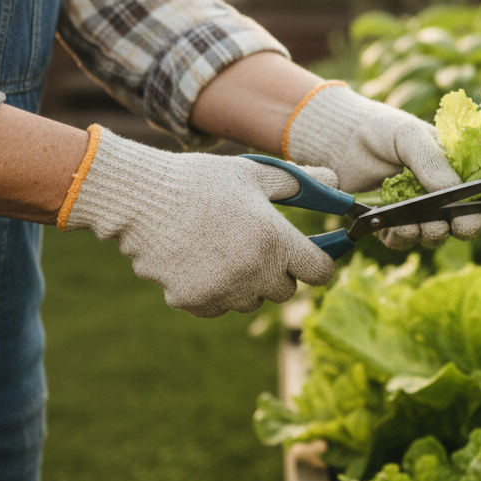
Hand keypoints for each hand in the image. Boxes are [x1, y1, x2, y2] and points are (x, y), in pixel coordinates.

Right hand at [60, 126, 335, 316]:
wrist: (141, 198)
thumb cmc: (202, 181)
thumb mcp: (256, 174)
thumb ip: (301, 184)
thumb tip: (338, 185)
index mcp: (274, 240)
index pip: (320, 272)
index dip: (319, 262)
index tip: (310, 255)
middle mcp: (253, 272)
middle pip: (287, 290)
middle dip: (279, 272)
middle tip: (258, 245)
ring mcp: (222, 291)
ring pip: (252, 301)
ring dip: (248, 284)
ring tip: (224, 249)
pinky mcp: (194, 302)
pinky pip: (220, 306)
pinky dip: (215, 291)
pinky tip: (200, 262)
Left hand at [284, 84, 480, 249]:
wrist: (339, 139)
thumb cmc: (382, 130)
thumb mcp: (411, 136)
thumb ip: (433, 162)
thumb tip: (456, 192)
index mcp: (456, 172)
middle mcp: (440, 197)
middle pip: (466, 224)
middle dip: (468, 227)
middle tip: (463, 223)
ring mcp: (416, 213)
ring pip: (436, 237)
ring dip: (435, 234)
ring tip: (425, 223)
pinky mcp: (390, 226)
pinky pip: (404, 242)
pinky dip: (405, 237)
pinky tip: (400, 227)